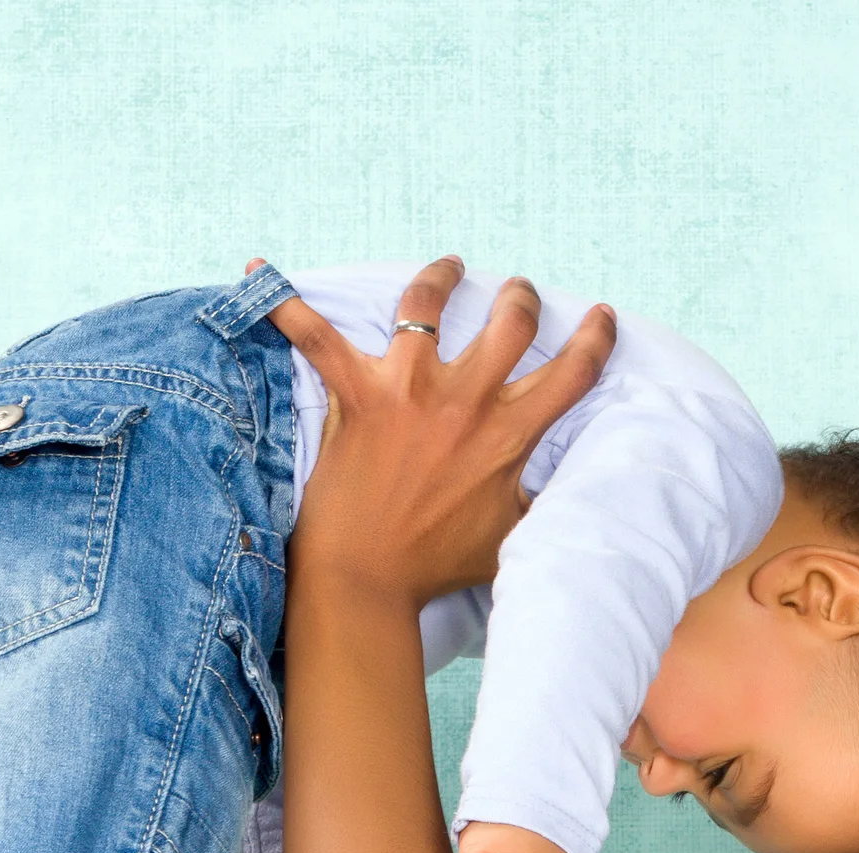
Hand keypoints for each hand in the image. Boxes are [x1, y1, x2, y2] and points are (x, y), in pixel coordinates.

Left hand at [255, 256, 616, 609]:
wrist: (367, 579)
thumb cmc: (436, 563)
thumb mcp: (512, 535)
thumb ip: (540, 502)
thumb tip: (574, 498)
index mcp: (509, 433)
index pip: (572, 372)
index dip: (596, 338)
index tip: (602, 316)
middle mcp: (466, 400)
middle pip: (511, 319)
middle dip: (521, 297)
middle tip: (518, 295)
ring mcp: (409, 390)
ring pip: (429, 301)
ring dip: (441, 277)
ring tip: (448, 267)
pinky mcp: (357, 394)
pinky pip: (315, 335)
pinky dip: (282, 302)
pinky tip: (256, 269)